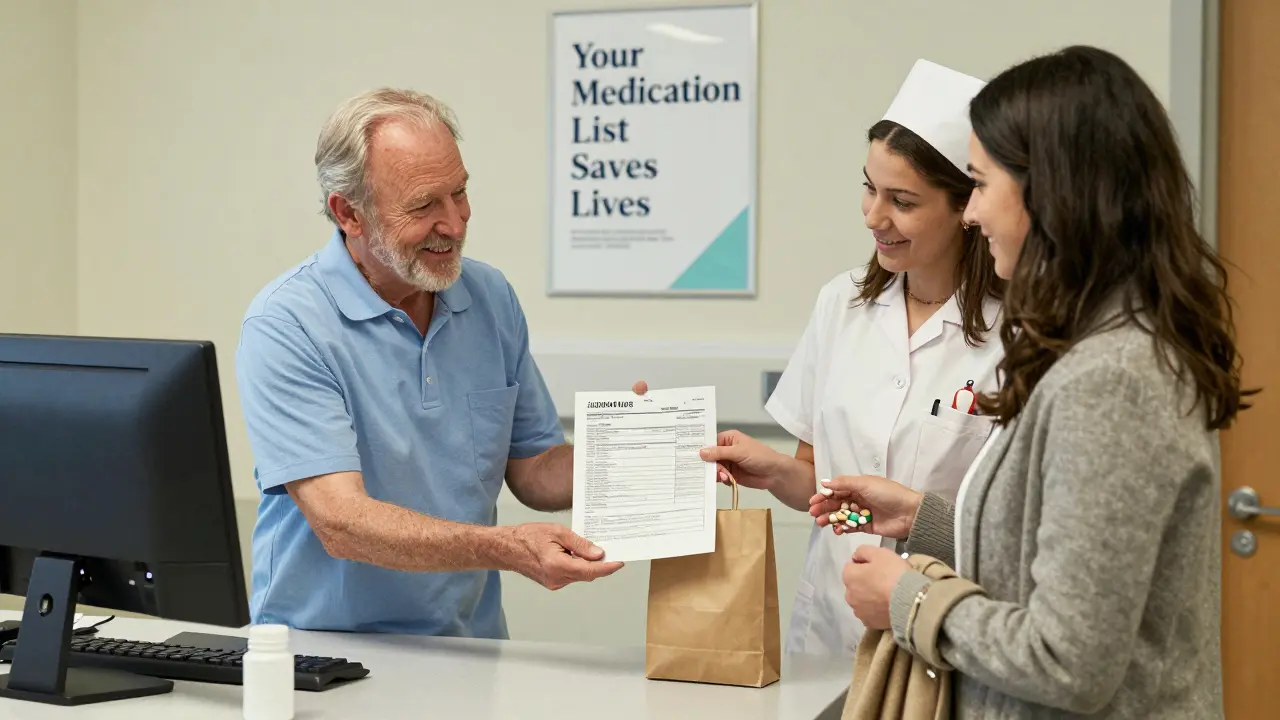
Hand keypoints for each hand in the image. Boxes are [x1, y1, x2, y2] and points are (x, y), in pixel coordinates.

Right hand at [506, 523, 623, 589]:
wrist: (506, 548)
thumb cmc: (527, 537)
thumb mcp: (556, 532)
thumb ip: (579, 543)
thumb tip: (598, 554)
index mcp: (558, 565)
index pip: (590, 570)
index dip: (607, 567)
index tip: (620, 562)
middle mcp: (557, 578)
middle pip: (587, 574)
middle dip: (599, 563)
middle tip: (609, 549)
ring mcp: (554, 583)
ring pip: (579, 575)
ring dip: (586, 563)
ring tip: (585, 546)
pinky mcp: (551, 582)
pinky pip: (571, 575)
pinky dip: (577, 565)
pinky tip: (573, 553)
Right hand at [697, 430, 789, 489]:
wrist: (774, 473)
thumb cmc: (759, 456)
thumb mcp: (738, 452)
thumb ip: (719, 453)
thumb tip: (701, 452)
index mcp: (728, 439)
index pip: (710, 442)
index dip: (702, 448)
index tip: (691, 454)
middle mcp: (726, 450)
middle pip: (710, 456)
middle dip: (709, 464)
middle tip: (710, 470)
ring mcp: (728, 463)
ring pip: (714, 467)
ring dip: (716, 472)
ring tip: (723, 476)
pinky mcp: (731, 474)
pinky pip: (719, 476)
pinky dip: (720, 478)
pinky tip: (726, 480)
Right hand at [810, 475, 922, 539]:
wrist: (910, 513)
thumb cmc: (888, 494)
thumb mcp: (865, 484)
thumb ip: (844, 483)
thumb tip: (824, 481)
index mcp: (859, 486)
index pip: (836, 490)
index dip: (824, 495)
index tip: (812, 501)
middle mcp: (859, 498)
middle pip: (837, 503)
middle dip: (824, 508)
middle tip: (813, 513)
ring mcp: (862, 513)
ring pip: (841, 515)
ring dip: (830, 518)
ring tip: (821, 523)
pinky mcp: (867, 526)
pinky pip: (850, 527)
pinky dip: (842, 528)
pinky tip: (836, 530)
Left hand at [842, 545, 910, 629]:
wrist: (910, 601)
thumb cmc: (894, 573)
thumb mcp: (880, 553)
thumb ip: (863, 551)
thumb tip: (856, 557)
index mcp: (848, 576)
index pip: (851, 566)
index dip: (865, 564)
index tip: (879, 567)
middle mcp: (848, 595)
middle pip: (855, 585)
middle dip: (865, 582)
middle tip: (884, 580)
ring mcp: (858, 611)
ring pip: (861, 600)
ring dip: (869, 597)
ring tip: (887, 595)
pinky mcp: (869, 623)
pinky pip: (870, 613)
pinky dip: (875, 610)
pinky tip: (887, 607)